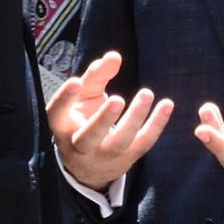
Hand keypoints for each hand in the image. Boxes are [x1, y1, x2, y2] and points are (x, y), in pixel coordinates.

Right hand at [45, 51, 173, 191]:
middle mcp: (80, 145)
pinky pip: (143, 143)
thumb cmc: (82, 120)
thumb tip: (114, 57)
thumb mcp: (83, 97)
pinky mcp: (126, 159)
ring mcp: (104, 156)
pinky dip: (156, 124)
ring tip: (146, 94)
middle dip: (103, 119)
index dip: (64, 99)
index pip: (56, 114)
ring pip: (119, 142)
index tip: (75, 82)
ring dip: (135, 118)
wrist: (87, 166)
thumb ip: (96, 75)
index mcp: (62, 126)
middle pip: (90, 136)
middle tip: (117, 99)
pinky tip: (166, 105)